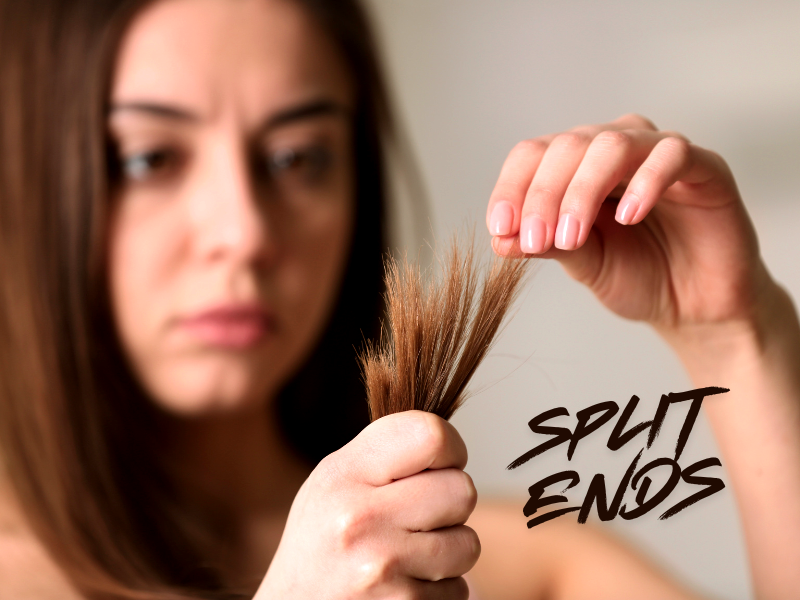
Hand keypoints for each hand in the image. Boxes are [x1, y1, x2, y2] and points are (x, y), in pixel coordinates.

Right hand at [255, 411, 478, 599]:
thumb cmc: (322, 539)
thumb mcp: (335, 480)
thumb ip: (386, 455)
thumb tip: (447, 440)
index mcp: (344, 473)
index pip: (431, 435)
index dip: (452, 448)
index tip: (442, 464)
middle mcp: (359, 517)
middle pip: (461, 489)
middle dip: (451, 504)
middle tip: (421, 515)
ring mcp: (380, 565)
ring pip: (468, 543)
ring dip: (450, 550)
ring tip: (411, 552)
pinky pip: (458, 589)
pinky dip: (440, 589)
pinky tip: (404, 583)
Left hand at [486, 114, 775, 334]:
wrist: (694, 307)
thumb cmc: (638, 276)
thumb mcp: (581, 263)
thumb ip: (545, 244)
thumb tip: (499, 239)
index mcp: (576, 167)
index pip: (533, 154)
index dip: (511, 187)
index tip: (500, 228)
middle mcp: (613, 149)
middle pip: (567, 146)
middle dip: (544, 195)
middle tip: (537, 240)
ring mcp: (657, 153)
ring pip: (611, 144)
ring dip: (582, 191)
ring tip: (572, 236)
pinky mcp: (704, 167)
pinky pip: (672, 154)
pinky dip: (644, 182)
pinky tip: (628, 216)